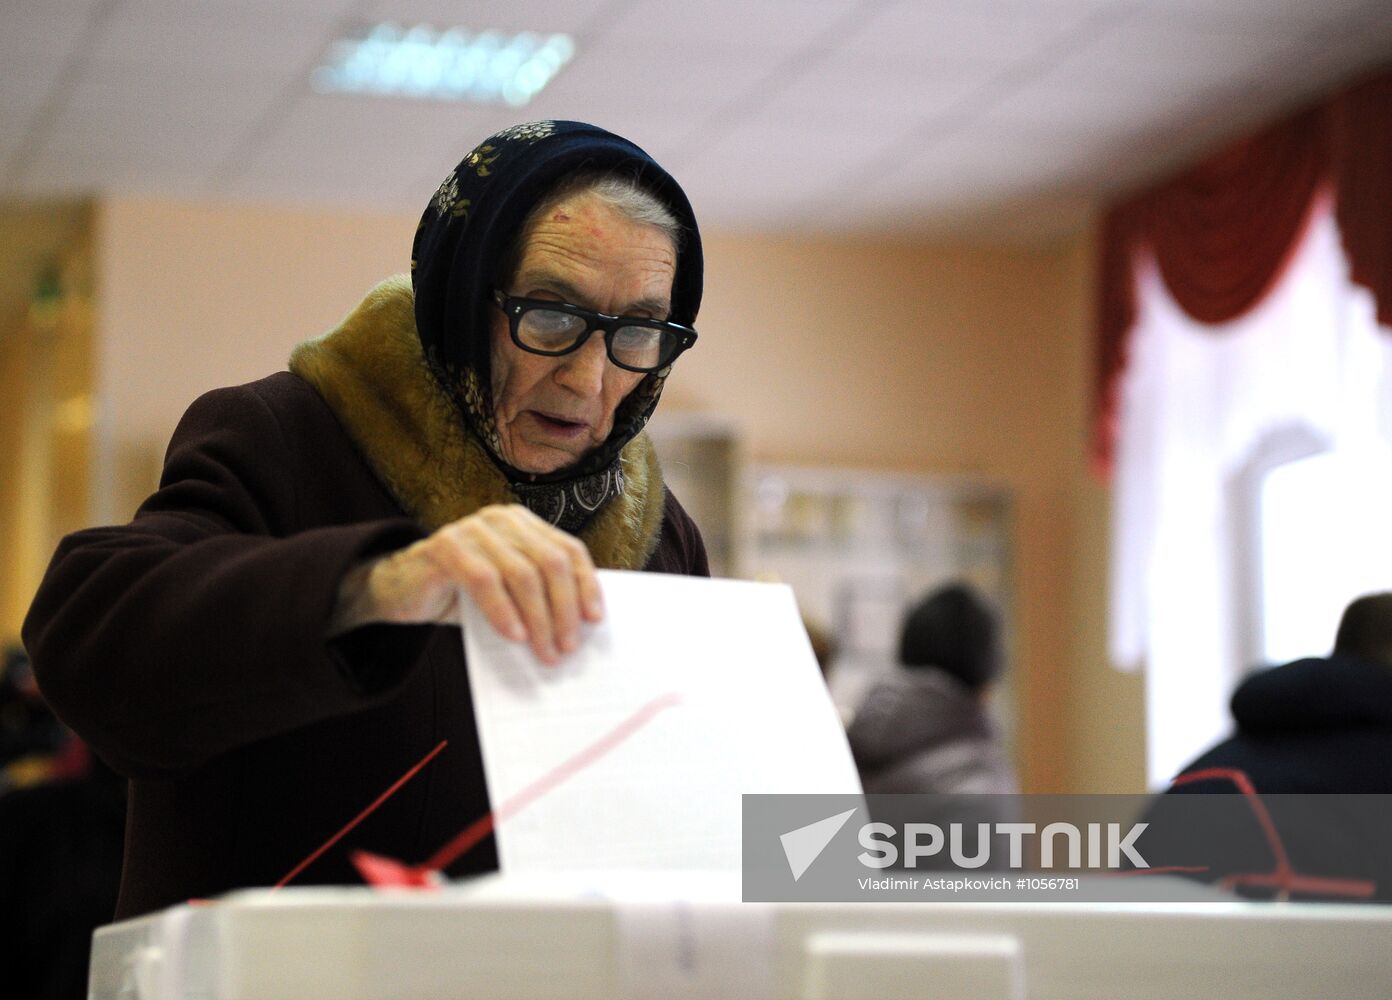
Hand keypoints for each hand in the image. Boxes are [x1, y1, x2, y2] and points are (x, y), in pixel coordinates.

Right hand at [329, 504, 602, 663]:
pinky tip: (514, 637)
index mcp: (525, 524)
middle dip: (564, 609)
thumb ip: (539, 597)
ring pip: (522, 573)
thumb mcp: (508, 591)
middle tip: (568, 647)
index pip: (569, 550)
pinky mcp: (445, 545)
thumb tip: (581, 631)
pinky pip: (484, 581)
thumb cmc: (464, 594)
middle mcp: (502, 519)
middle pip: (550, 562)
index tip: (595, 620)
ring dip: (538, 619)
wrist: (403, 590)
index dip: (586, 585)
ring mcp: (473, 528)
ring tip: (545, 653)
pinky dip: (503, 612)